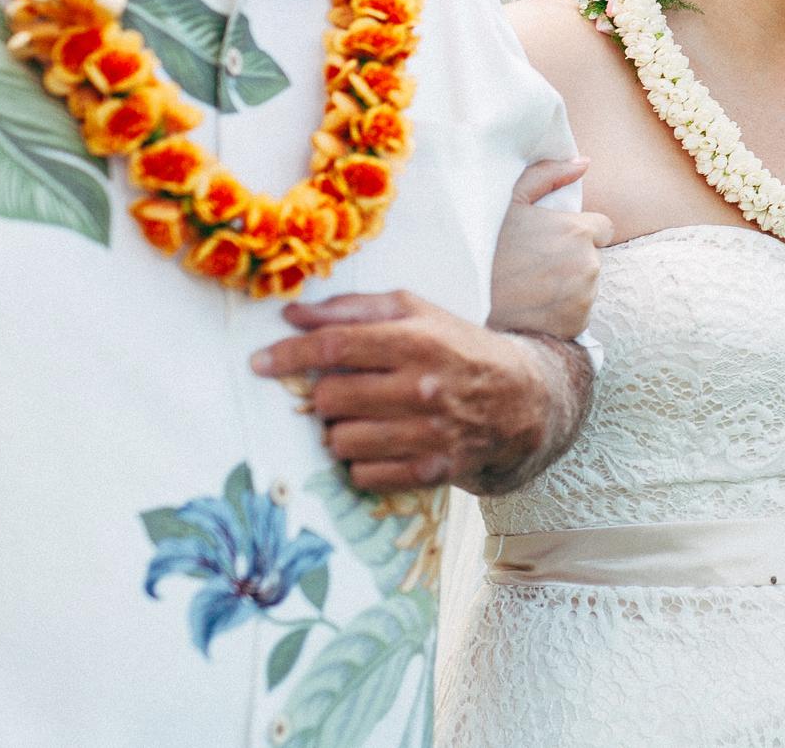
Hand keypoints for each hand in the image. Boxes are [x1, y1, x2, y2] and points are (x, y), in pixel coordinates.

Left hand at [254, 292, 569, 493]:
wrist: (524, 398)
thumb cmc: (459, 347)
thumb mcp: (417, 313)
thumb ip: (353, 309)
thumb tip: (291, 314)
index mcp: (417, 340)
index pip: (335, 348)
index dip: (289, 354)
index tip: (260, 362)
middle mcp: (422, 387)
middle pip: (330, 399)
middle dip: (324, 395)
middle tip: (342, 392)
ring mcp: (428, 433)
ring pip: (341, 442)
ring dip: (340, 432)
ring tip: (364, 419)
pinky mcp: (433, 471)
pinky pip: (363, 475)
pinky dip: (361, 463)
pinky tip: (381, 444)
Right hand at [487, 156, 608, 341]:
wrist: (461, 295)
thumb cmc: (484, 242)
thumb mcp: (510, 198)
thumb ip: (549, 175)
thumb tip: (584, 163)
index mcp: (578, 231)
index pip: (603, 229)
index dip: (578, 233)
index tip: (552, 241)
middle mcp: (588, 264)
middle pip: (593, 259)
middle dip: (572, 260)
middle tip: (535, 265)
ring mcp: (583, 298)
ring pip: (587, 288)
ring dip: (568, 287)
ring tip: (531, 287)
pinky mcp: (575, 326)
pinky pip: (577, 315)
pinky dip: (561, 314)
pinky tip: (533, 308)